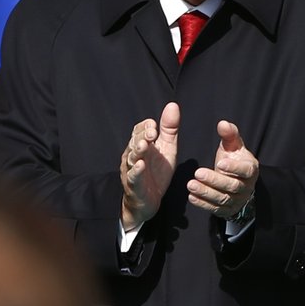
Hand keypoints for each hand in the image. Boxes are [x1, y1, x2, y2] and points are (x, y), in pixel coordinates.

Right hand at [120, 102, 179, 229]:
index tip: (155, 126)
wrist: (148, 200)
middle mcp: (133, 155)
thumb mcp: (167, 148)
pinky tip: (141, 165)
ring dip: (138, 150)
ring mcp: (132, 170)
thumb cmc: (156, 172)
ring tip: (145, 145)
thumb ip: (169, 128)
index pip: (139, 130)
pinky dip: (136, 171)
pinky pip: (133, 177)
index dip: (146, 127)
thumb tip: (173, 105)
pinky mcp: (134, 185)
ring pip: (132, 158)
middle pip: (134, 142)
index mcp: (141, 144)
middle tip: (152, 132)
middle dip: (142, 136)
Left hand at [187, 120, 258, 218]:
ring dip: (206, 192)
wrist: (238, 183)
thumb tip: (222, 123)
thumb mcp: (234, 146)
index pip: (245, 170)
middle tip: (198, 173)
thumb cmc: (234, 160)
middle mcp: (246, 187)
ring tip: (190, 185)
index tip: (219, 163)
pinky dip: (203, 204)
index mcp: (251, 169)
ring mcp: (237, 200)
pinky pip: (215, 209)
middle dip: (214, 180)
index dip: (233, 168)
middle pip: (232, 186)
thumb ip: (229, 134)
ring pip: (222, 198)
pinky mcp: (227, 210)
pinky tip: (192, 197)